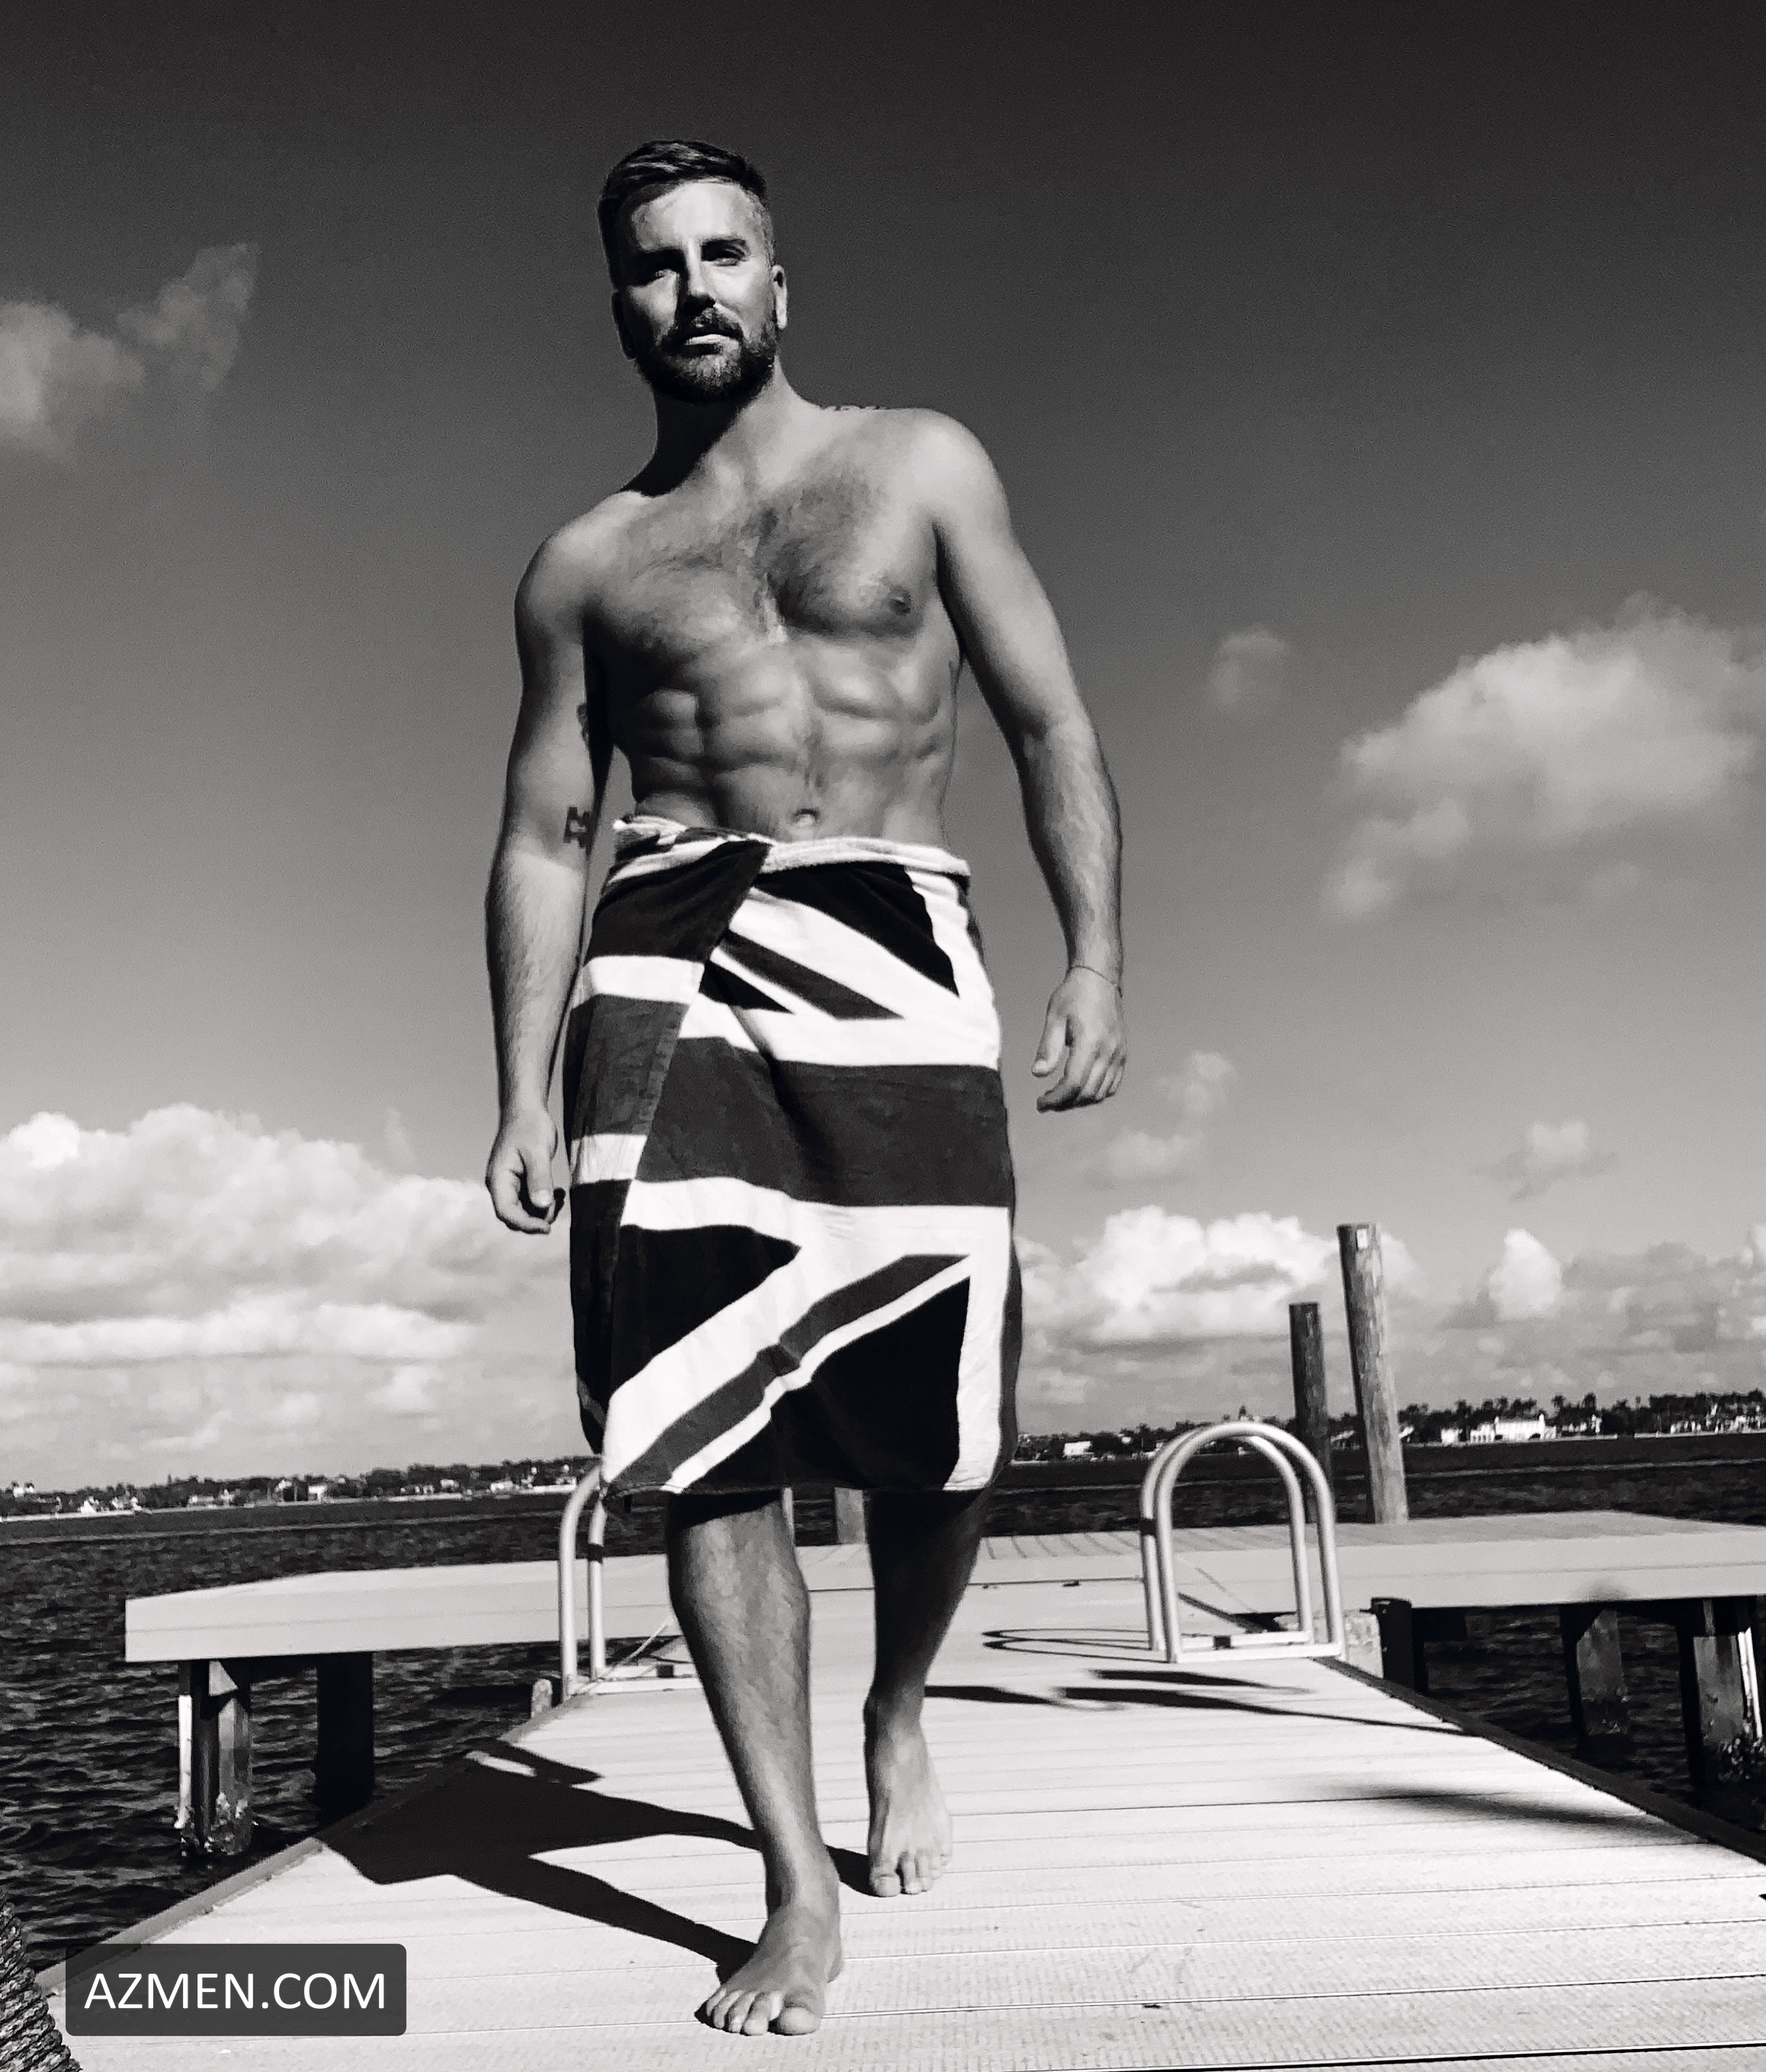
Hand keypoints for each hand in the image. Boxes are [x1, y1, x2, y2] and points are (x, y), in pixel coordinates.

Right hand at [486, 1109, 563, 1232]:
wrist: (528, 1111)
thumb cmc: (530, 1126)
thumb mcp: (538, 1152)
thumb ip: (540, 1179)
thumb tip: (542, 1206)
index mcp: (499, 1180)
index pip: (506, 1212)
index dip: (526, 1224)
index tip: (547, 1227)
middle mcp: (502, 1186)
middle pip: (516, 1217)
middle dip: (538, 1217)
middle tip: (558, 1204)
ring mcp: (511, 1186)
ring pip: (526, 1211)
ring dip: (544, 1210)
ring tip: (561, 1196)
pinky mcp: (521, 1183)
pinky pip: (532, 1202)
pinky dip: (546, 1202)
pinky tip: (559, 1193)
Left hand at [1031, 967, 1125, 1109]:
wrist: (1099, 979)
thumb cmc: (1073, 996)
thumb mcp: (1054, 1017)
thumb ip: (1047, 1048)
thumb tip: (1037, 1073)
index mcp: (1091, 1042)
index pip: (1073, 1083)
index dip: (1056, 1099)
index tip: (1040, 1103)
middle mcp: (1109, 1051)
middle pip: (1087, 1093)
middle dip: (1065, 1103)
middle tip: (1046, 1102)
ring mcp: (1119, 1054)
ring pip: (1101, 1093)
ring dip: (1079, 1101)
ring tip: (1060, 1097)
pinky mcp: (1122, 1054)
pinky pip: (1112, 1085)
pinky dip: (1095, 1093)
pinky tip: (1079, 1089)